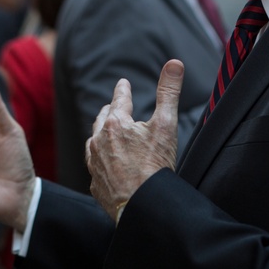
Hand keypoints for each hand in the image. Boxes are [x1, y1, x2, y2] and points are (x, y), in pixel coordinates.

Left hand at [85, 60, 182, 220]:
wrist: (142, 205)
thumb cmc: (155, 165)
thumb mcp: (166, 125)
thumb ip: (168, 92)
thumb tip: (174, 63)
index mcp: (116, 124)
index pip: (119, 100)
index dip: (122, 90)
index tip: (122, 84)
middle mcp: (100, 141)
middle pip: (102, 119)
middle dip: (108, 110)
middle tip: (112, 105)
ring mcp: (95, 164)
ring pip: (94, 141)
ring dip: (99, 133)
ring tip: (103, 131)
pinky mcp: (96, 184)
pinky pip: (94, 165)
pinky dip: (98, 158)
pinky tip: (102, 161)